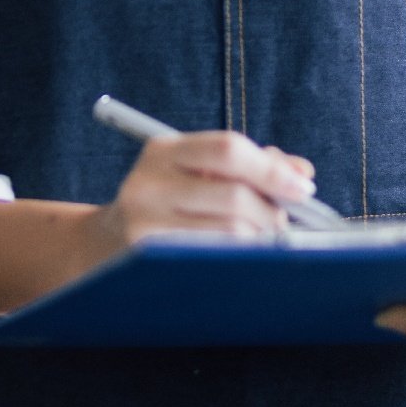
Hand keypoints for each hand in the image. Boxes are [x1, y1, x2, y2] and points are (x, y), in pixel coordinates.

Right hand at [80, 131, 316, 263]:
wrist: (102, 247)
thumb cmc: (165, 207)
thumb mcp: (198, 175)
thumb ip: (250, 167)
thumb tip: (300, 173)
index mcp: (163, 150)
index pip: (227, 148)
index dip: (272, 169)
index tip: (303, 188)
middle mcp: (147, 181)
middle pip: (233, 194)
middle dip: (271, 212)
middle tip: (282, 223)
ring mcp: (143, 220)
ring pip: (229, 231)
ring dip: (258, 239)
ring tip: (258, 241)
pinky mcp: (146, 256)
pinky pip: (213, 258)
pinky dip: (238, 258)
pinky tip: (238, 258)